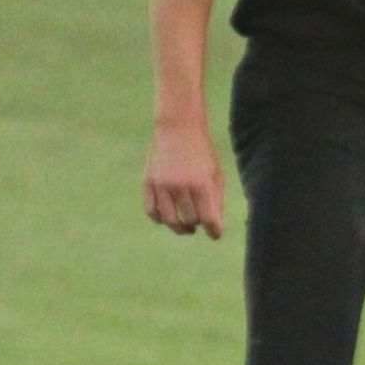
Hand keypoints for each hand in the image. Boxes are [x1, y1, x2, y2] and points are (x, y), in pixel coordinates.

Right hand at [144, 119, 224, 237]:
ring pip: (169, 220)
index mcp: (201, 184)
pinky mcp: (148, 182)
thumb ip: (216, 201)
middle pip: (189, 220)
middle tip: (200, 224)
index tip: (215, 235)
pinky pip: (152, 211)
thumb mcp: (216, 174)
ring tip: (186, 227)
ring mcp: (162, 185)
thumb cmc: (203, 153)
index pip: (208, 218)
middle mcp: (180, 186)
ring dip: (179, 227)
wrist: (178, 129)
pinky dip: (160, 219)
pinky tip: (168, 218)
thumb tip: (215, 227)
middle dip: (197, 225)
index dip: (214, 231)